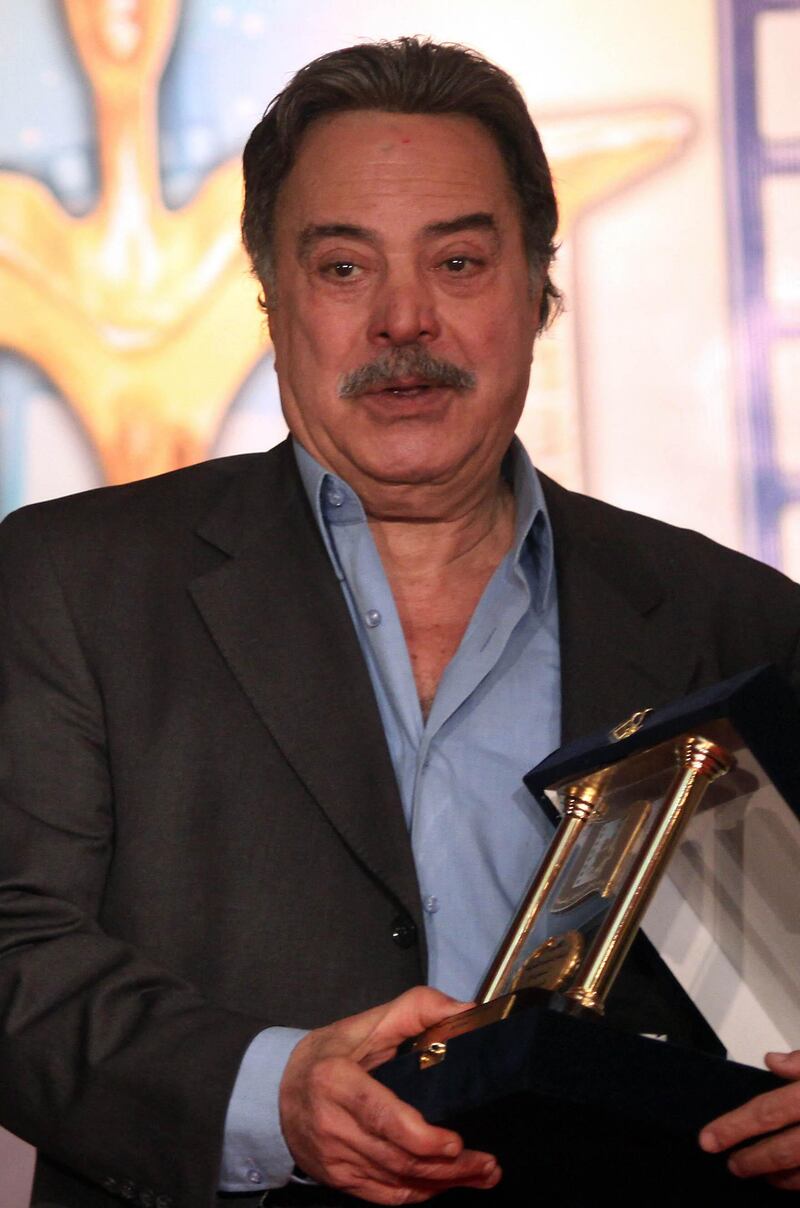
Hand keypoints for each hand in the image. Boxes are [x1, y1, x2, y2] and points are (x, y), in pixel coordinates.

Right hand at [279, 986, 500, 1203]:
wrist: (277, 1090)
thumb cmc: (331, 1052)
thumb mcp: (369, 1021)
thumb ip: (418, 1009)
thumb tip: (467, 1011)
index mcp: (337, 1080)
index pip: (382, 1117)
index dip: (421, 1138)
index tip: (455, 1142)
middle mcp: (332, 1124)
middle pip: (397, 1158)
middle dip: (448, 1167)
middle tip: (489, 1165)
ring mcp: (333, 1157)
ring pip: (395, 1183)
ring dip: (443, 1184)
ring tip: (481, 1174)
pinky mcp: (337, 1178)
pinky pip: (383, 1195)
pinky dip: (418, 1194)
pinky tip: (445, 1185)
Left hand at [699, 1050, 799, 1189]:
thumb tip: (771, 1061)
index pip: (765, 1112)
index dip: (733, 1127)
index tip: (707, 1139)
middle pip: (781, 1150)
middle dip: (752, 1160)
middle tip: (731, 1165)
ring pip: (799, 1172)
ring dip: (775, 1176)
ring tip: (755, 1172)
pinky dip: (796, 1181)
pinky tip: (784, 1178)